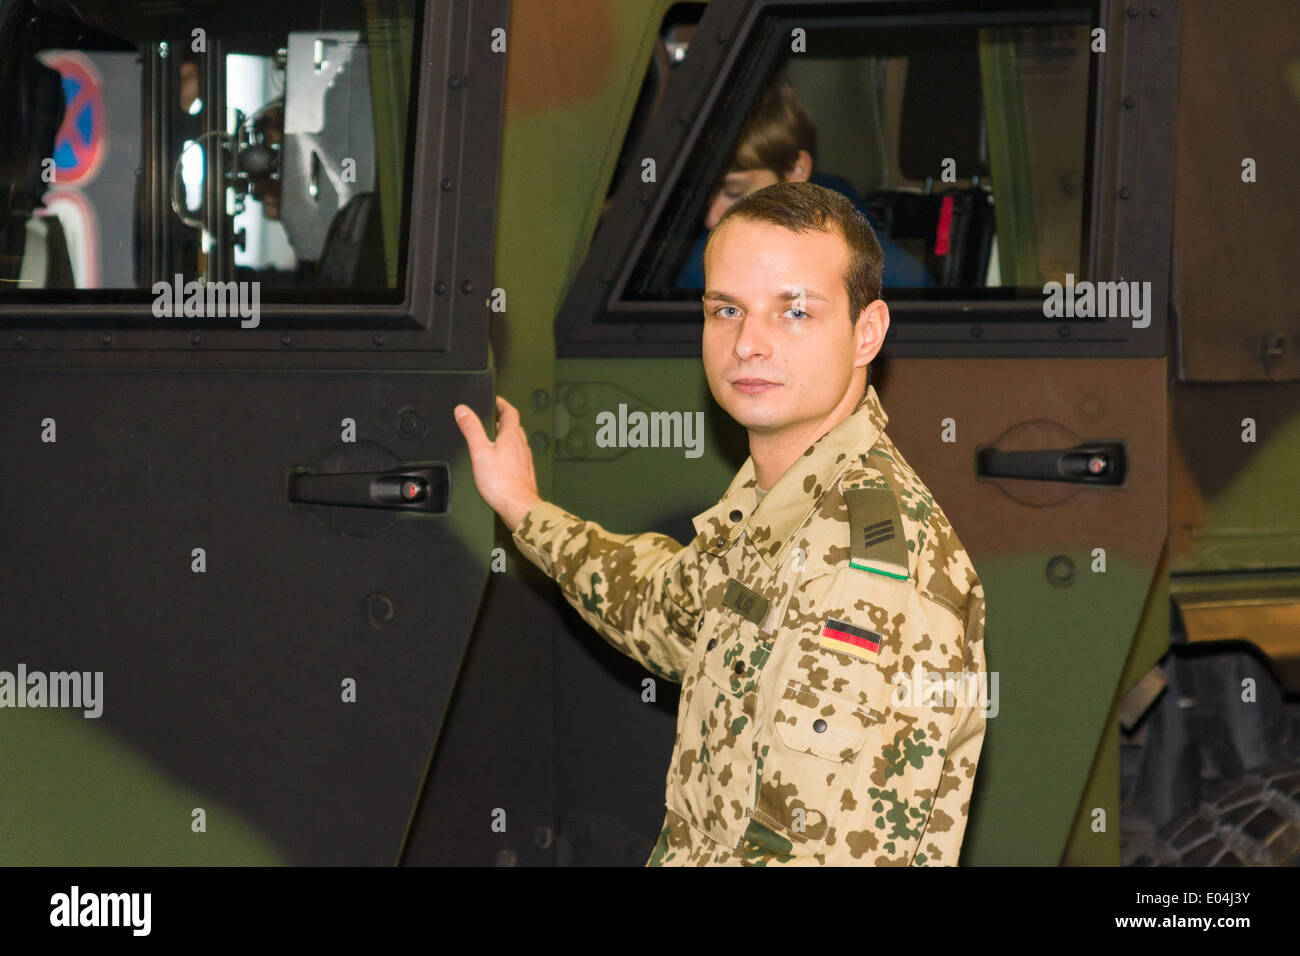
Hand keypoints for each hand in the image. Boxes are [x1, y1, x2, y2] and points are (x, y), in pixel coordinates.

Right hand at [453, 396, 542, 532]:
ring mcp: (525, 460)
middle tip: (495, 417)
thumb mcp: (480, 452)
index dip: (502, 404)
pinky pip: (519, 456)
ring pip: (517, 441)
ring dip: (508, 435)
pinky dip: (511, 451)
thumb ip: (472, 429)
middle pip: (514, 426)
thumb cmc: (501, 484)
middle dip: (504, 419)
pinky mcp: (525, 472)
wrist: (518, 506)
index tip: (496, 400)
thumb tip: (463, 410)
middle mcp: (521, 446)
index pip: (510, 412)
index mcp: (511, 437)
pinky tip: (503, 461)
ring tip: (496, 437)